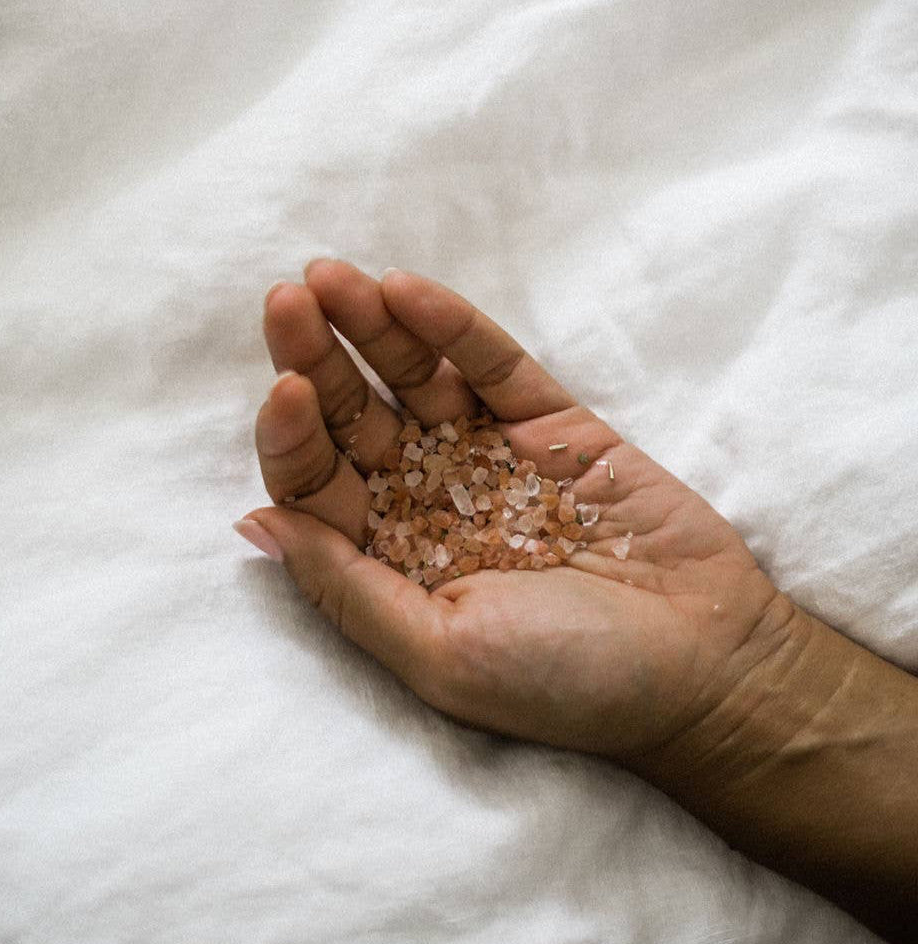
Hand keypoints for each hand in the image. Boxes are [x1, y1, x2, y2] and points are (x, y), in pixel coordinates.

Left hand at [239, 259, 793, 761]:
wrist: (704, 665)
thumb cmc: (565, 682)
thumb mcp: (439, 653)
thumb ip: (346, 588)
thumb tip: (253, 525)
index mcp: (390, 559)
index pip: (316, 483)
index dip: (291, 436)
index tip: (287, 391)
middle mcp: (428, 500)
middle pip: (354, 418)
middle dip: (316, 358)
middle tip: (287, 300)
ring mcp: (488, 454)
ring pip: (415, 378)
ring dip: (372, 326)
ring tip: (330, 276)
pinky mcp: (549, 422)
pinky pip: (491, 364)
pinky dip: (451, 327)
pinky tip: (408, 291)